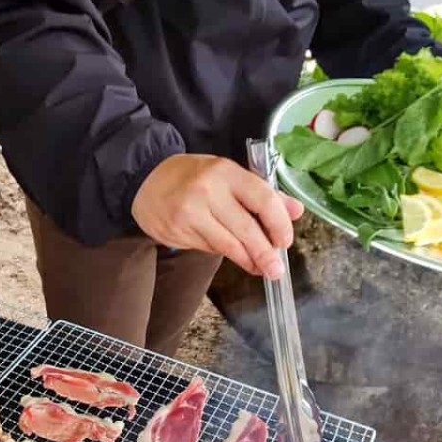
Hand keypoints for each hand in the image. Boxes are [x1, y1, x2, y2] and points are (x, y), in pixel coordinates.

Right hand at [131, 154, 302, 278]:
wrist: (145, 179)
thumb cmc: (193, 176)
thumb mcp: (227, 175)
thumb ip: (262, 192)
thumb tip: (296, 211)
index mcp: (225, 172)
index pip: (262, 198)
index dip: (278, 223)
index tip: (285, 240)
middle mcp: (207, 191)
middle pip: (246, 228)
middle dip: (265, 252)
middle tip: (277, 270)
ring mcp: (190, 213)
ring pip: (228, 244)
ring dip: (248, 260)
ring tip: (261, 269)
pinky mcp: (177, 232)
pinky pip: (210, 248)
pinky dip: (226, 254)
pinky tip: (236, 257)